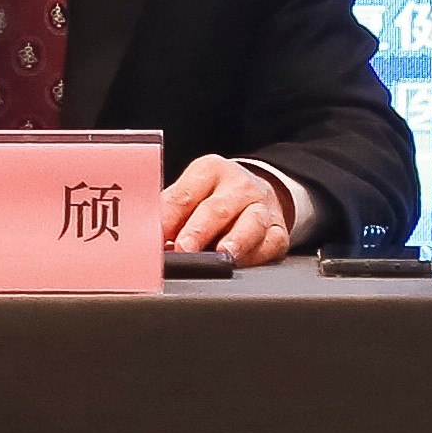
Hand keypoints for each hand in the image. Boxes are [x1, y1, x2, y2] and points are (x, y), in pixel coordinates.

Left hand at [159, 155, 295, 264]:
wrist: (260, 194)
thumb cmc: (215, 197)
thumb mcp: (192, 193)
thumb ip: (171, 214)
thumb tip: (152, 243)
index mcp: (210, 170)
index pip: (184, 195)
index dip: (168, 219)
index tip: (154, 238)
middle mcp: (239, 185)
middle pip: (217, 208)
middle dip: (198, 231)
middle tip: (183, 248)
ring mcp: (262, 207)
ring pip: (251, 223)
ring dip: (235, 240)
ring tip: (222, 254)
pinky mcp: (279, 231)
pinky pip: (271, 243)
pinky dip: (256, 255)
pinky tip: (242, 263)